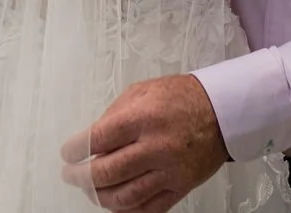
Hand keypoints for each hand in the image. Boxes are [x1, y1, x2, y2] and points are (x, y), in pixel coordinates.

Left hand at [60, 74, 227, 212]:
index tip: (68, 152)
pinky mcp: (181, 188)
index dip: (75, 149)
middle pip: (107, 173)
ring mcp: (169, 171)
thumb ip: (115, 114)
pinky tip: (114, 204)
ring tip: (90, 190)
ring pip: (124, 197)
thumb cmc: (181, 98)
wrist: (222, 112)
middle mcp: (156, 147)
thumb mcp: (143, 91)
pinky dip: (126, 211)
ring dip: (99, 197)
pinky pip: (148, 209)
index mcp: (144, 118)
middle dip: (81, 177)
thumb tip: (91, 140)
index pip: (98, 139)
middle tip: (71, 174)